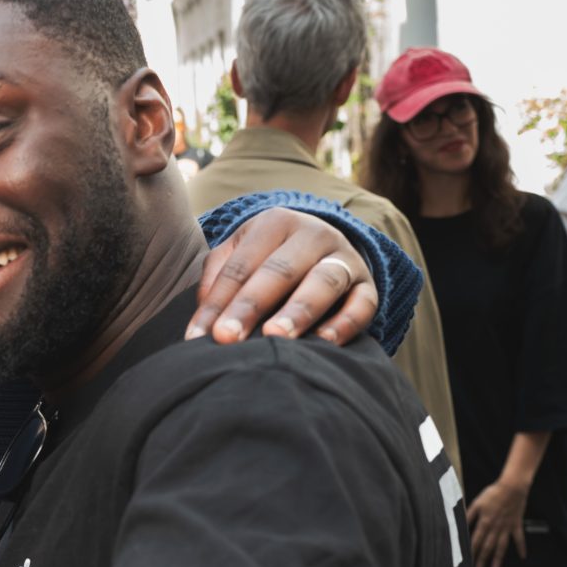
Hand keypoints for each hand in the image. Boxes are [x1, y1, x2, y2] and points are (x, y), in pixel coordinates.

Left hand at [189, 209, 376, 345]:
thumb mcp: (240, 251)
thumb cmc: (269, 256)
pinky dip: (345, 323)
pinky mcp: (369, 285)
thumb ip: (218, 274)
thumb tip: (206, 309)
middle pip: (279, 271)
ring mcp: (345, 258)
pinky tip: (323, 343)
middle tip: (227, 338)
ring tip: (274, 338)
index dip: (217, 302)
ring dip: (299, 311)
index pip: (241, 266)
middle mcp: (314, 234)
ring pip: (324, 282)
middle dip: (250, 306)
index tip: (197, 337)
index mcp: (276, 222)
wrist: (323, 246)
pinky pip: (363, 303)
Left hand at [465, 481, 528, 566]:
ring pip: (502, 546)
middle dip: (482, 559)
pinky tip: (523, 556)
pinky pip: (519, 538)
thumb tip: (461, 525)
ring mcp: (507, 527)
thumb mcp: (476, 503)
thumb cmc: (493, 493)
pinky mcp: (517, 524)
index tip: (468, 560)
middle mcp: (496, 527)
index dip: (472, 551)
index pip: (476, 540)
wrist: (512, 487)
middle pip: (488, 546)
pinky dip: (522, 547)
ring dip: (498, 558)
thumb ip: (469, 515)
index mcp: (484, 522)